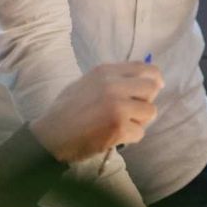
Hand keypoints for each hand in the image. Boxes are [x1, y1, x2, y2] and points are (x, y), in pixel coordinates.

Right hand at [28, 63, 163, 162]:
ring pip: (150, 112)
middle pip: (152, 88)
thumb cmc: (66, 110)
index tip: (155, 87)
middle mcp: (113, 85)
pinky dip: (129, 138)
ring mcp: (118, 106)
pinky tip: (113, 136)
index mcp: (105, 71)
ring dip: (139, 121)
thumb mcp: (87, 83)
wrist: (50, 135)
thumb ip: (112, 79)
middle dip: (146, 101)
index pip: (144, 68)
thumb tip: (142, 80)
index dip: (154, 79)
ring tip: (120, 124)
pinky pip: (140, 133)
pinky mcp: (119, 127)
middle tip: (133, 111)